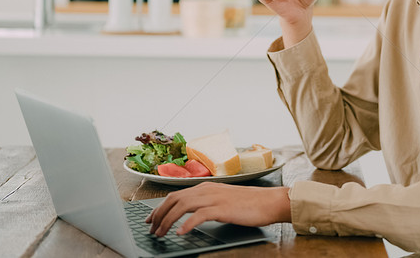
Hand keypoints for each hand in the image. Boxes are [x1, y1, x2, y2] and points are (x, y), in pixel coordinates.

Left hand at [145, 182, 291, 236]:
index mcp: (206, 186)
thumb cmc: (249, 203)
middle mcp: (207, 189)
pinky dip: (186, 224)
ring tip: (160, 233)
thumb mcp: (223, 199)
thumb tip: (191, 214)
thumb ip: (208, 203)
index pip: (176, 194)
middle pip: (174, 199)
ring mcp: (214, 198)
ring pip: (182, 206)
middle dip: (159, 214)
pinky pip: (199, 215)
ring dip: (167, 221)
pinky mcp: (222, 209)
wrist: (269, 201)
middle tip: (151, 228)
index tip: (151, 218)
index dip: (160, 207)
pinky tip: (180, 233)